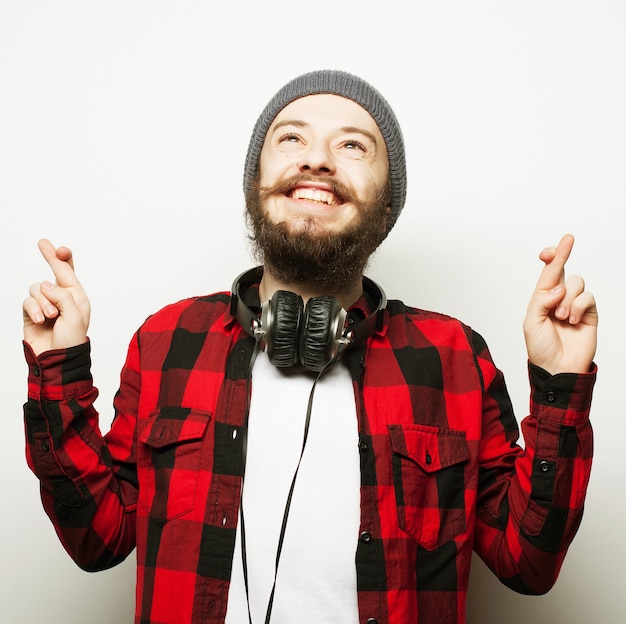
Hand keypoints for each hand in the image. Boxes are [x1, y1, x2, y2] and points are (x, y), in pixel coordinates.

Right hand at [23, 239, 90, 355]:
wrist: (56, 360)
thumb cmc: (71, 340)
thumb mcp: (75, 316)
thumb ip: (63, 296)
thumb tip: (46, 284)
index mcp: (77, 297)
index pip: (69, 274)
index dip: (64, 259)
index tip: (60, 248)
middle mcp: (61, 298)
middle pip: (53, 272)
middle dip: (49, 257)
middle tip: (42, 242)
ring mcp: (45, 304)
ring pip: (38, 287)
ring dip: (44, 301)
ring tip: (51, 316)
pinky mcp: (31, 312)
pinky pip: (28, 300)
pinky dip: (34, 308)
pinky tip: (41, 320)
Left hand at [523, 234, 597, 374]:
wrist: (558, 369)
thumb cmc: (541, 348)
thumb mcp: (532, 323)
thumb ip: (541, 301)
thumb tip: (557, 287)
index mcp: (541, 299)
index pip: (547, 274)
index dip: (551, 258)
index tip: (550, 248)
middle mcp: (558, 299)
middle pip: (563, 270)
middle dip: (562, 254)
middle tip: (567, 239)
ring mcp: (575, 305)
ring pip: (576, 283)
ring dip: (567, 298)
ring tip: (561, 317)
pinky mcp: (589, 313)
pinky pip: (588, 297)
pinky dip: (579, 306)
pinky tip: (573, 321)